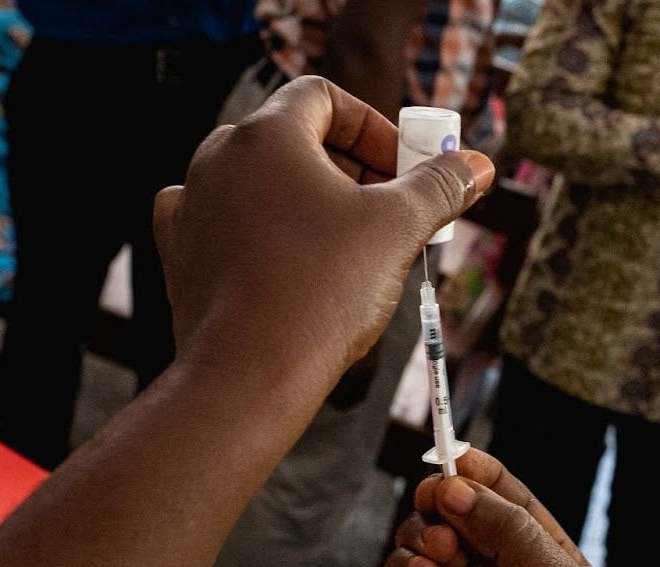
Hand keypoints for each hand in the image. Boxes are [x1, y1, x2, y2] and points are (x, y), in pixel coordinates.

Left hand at [154, 76, 493, 388]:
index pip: (323, 97)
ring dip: (307, 202)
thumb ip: (440, 187)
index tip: (402, 169)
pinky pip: (226, 227)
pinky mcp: (181, 256)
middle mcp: (216, 160)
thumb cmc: (321, 292)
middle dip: (349, 168)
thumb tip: (477, 166)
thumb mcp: (398, 228)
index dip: (373, 126)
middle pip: (292, 140)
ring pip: (260, 185)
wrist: (250, 376)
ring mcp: (191, 208)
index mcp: (264, 135)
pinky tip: (287, 262)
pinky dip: (261, 235)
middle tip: (390, 210)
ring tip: (348, 245)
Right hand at [382, 449, 648, 566]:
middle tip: (440, 500)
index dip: (479, 472)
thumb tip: (457, 488)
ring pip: (426, 542)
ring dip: (424, 532)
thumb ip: (509, 531)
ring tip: (440, 550)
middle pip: (458, 512)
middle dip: (444, 499)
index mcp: (546, 556)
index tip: (454, 453)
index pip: (505, 497)